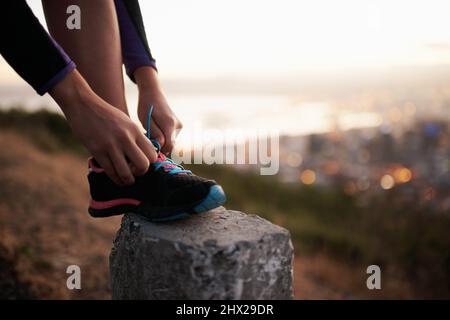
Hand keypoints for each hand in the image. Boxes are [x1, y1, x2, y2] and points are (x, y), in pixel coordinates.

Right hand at [50, 69, 156, 184]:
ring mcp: (111, 145)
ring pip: (127, 173)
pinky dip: (116, 179)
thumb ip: (135, 136)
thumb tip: (142, 153)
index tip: (143, 163)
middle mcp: (126, 138)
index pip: (152, 153)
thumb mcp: (125, 121)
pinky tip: (117, 179)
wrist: (82, 104)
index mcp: (135, 130)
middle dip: (141, 172)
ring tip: (127, 179)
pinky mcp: (97, 151)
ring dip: (128, 180)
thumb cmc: (105, 114)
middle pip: (144, 165)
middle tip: (135, 172)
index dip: (150, 162)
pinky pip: (111, 172)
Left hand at [135, 67, 182, 154]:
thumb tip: (161, 146)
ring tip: (151, 133)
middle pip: (171, 146)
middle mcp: (178, 126)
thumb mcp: (146, 120)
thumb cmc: (147, 106)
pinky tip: (156, 132)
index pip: (169, 146)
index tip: (149, 148)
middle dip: (160, 146)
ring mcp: (179, 126)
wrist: (153, 93)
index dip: (159, 151)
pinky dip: (164, 138)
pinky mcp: (178, 127)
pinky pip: (171, 138)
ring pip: (171, 142)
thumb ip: (154, 133)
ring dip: (162, 142)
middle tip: (148, 139)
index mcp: (169, 124)